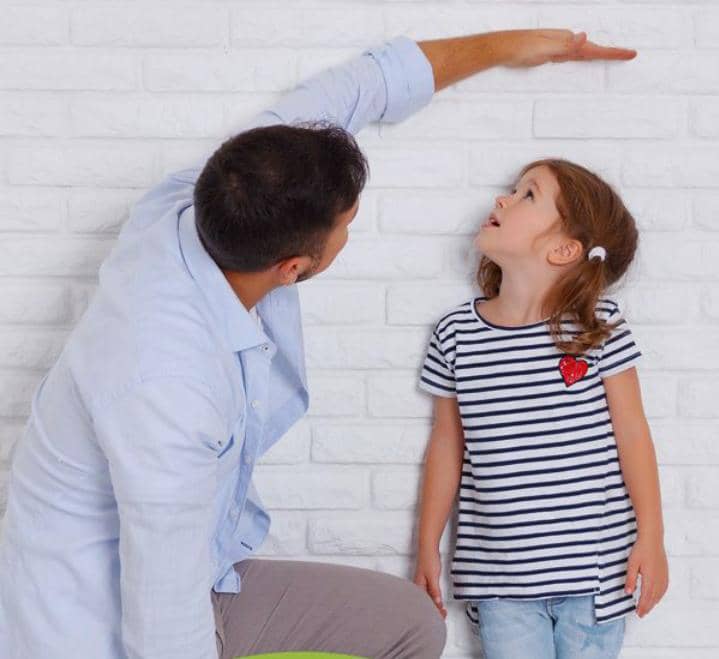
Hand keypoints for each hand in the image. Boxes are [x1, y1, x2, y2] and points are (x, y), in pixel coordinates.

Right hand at [413, 546, 446, 618]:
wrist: (428, 547)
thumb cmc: (428, 559)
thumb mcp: (433, 576)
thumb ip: (434, 590)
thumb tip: (437, 602)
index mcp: (419, 586)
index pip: (426, 604)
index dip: (434, 611)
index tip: (442, 616)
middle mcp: (419, 586)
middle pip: (426, 602)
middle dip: (434, 610)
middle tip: (443, 615)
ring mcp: (422, 583)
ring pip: (427, 598)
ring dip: (434, 605)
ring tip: (442, 611)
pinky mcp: (426, 580)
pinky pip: (429, 592)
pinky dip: (434, 598)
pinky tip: (437, 601)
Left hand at [503, 29, 636, 67]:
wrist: (501, 48)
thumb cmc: (520, 48)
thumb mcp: (543, 48)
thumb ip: (564, 45)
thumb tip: (584, 37)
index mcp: (566, 40)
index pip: (594, 48)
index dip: (612, 52)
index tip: (630, 54)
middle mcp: (564, 41)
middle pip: (592, 48)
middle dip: (610, 52)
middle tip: (629, 55)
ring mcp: (557, 47)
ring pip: (583, 52)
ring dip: (598, 54)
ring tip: (613, 55)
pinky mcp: (548, 53)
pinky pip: (571, 56)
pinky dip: (581, 57)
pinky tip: (581, 58)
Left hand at [625, 535, 669, 617]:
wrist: (653, 539)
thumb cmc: (641, 550)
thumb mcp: (632, 564)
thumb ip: (630, 579)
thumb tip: (627, 592)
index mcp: (650, 578)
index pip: (645, 597)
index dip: (642, 606)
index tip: (638, 613)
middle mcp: (658, 579)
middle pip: (653, 598)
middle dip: (647, 607)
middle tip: (641, 614)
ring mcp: (663, 576)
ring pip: (659, 594)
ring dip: (653, 603)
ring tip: (647, 608)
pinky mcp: (665, 573)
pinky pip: (664, 588)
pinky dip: (660, 596)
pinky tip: (657, 597)